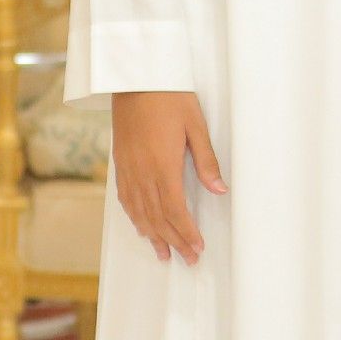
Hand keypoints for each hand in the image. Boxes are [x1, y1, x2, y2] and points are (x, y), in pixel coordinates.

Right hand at [112, 90, 226, 264]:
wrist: (134, 80)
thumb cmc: (170, 98)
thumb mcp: (196, 125)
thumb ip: (206, 160)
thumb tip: (219, 190)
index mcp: (163, 165)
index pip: (175, 210)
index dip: (186, 232)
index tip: (197, 248)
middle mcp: (142, 173)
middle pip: (158, 217)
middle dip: (174, 240)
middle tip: (188, 259)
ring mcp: (128, 170)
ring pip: (140, 212)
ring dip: (153, 235)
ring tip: (165, 254)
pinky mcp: (120, 164)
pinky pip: (126, 199)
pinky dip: (135, 218)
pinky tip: (142, 228)